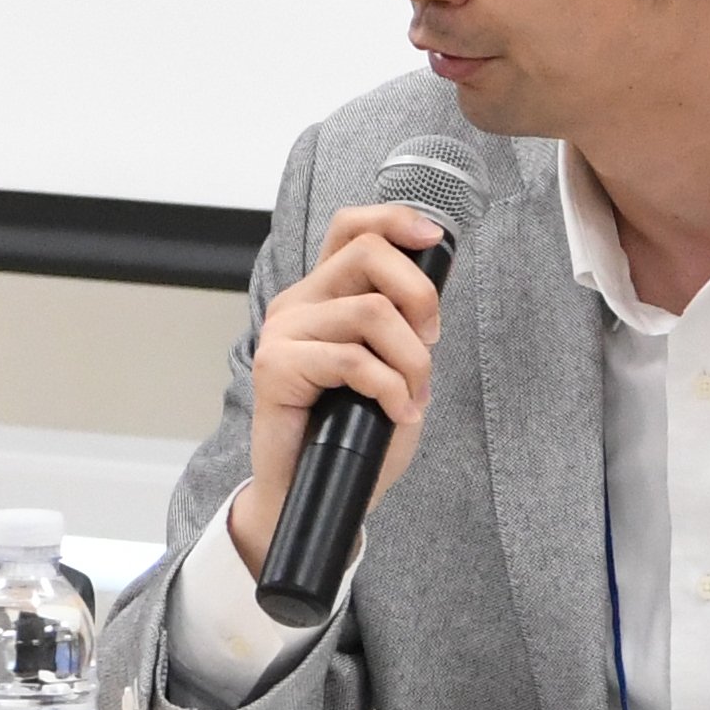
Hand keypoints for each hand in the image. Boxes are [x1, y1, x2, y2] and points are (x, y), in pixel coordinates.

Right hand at [225, 203, 452, 575]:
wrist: (317, 489)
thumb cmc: (353, 431)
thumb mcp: (392, 366)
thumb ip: (401, 324)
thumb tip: (429, 296)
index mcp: (325, 294)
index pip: (352, 228)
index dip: (395, 220)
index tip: (433, 237)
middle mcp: (299, 302)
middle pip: (369, 255)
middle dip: (420, 296)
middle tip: (430, 344)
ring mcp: (283, 332)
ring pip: (372, 312)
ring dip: (411, 361)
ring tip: (412, 397)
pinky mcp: (276, 366)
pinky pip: (352, 360)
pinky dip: (390, 389)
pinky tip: (397, 412)